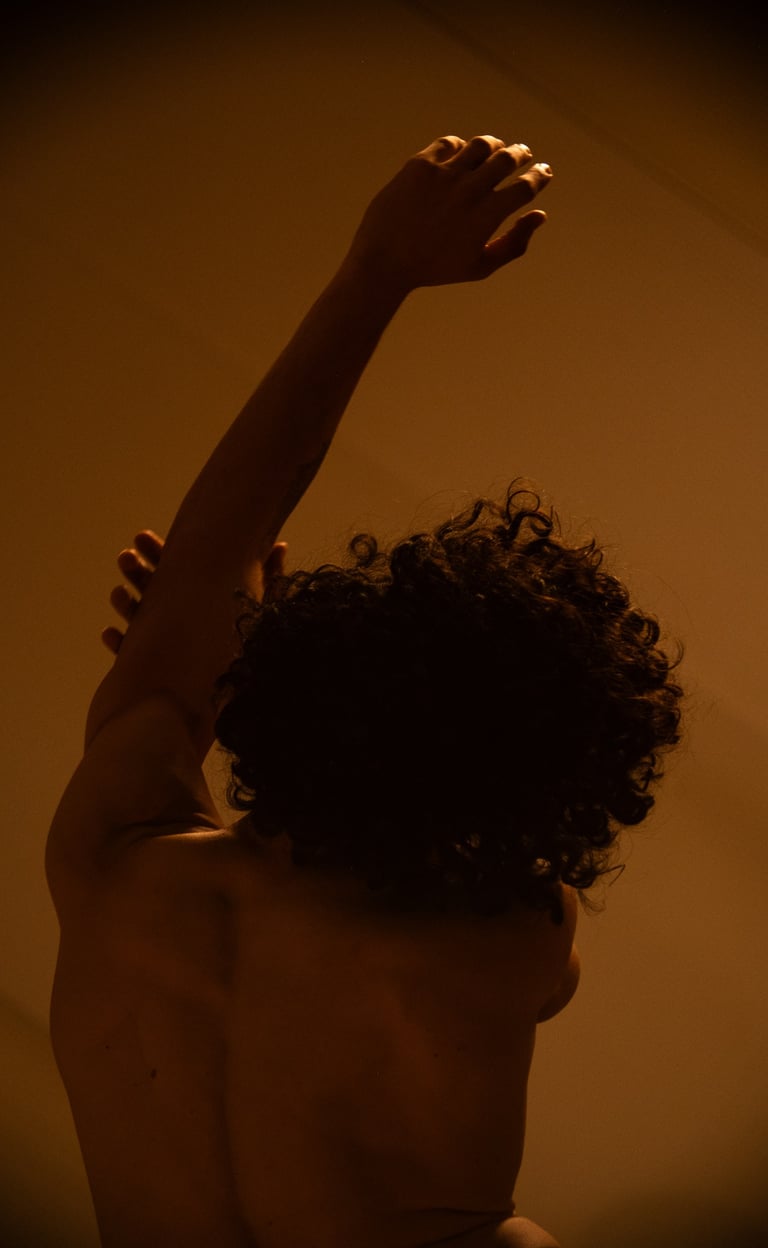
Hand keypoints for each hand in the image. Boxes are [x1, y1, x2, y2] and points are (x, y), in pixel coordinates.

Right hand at [101, 531, 287, 654]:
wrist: (242, 693)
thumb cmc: (252, 641)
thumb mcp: (260, 606)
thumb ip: (267, 576)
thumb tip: (281, 544)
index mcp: (196, 595)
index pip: (172, 567)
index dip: (155, 552)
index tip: (141, 536)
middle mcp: (176, 614)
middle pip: (150, 587)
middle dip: (135, 571)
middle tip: (125, 557)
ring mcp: (162, 639)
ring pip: (136, 616)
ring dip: (124, 603)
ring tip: (118, 593)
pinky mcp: (151, 665)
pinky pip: (129, 653)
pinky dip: (119, 643)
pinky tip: (110, 633)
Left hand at [344, 134, 551, 290]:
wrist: (385, 261)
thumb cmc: (436, 269)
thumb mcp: (480, 266)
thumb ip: (515, 243)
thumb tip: (540, 215)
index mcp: (487, 216)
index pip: (526, 186)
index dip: (540, 176)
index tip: (544, 172)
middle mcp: (469, 190)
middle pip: (507, 158)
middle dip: (521, 154)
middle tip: (523, 155)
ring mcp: (444, 174)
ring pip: (481, 145)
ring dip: (494, 144)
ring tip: (496, 148)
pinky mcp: (420, 164)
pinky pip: (449, 144)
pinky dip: (461, 147)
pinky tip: (462, 155)